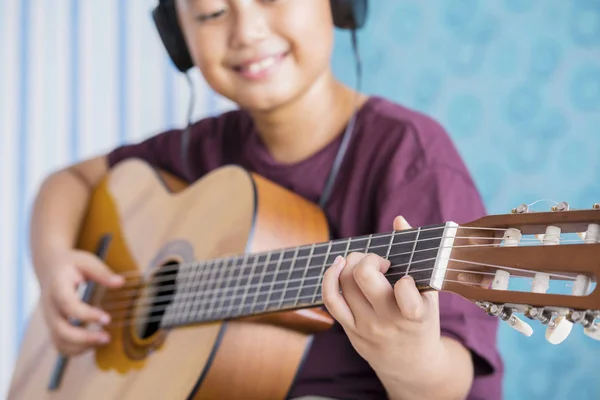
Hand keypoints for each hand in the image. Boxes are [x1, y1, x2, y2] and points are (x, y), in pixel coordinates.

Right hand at [39, 248, 123, 355]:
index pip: (68, 305)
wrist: (50, 267)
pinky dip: (75, 350)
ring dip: (81, 346)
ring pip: (59, 341)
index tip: (107, 319)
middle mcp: (49, 305)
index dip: (87, 315)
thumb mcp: (87, 262)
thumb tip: (120, 282)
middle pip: (61, 329)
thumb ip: (102, 273)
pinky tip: (94, 344)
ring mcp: (50, 318)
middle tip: (107, 337)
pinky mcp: (53, 326)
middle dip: (84, 338)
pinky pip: (60, 344)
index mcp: (57, 286)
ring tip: (105, 340)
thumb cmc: (72, 264)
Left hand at [322, 216, 442, 375]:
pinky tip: (339, 266)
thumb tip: (398, 219)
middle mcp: (388, 321)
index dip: (404, 279)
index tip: (406, 279)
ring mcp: (366, 327)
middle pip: (364, 277)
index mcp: (415, 313)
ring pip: (345, 282)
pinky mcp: (350, 330)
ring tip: (362, 262)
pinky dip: (330, 277)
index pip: (406, 292)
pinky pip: (330, 299)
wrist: (412, 365)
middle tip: (378, 262)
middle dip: (368, 258)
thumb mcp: (429, 294)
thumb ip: (417, 256)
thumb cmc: (423, 321)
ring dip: (351, 262)